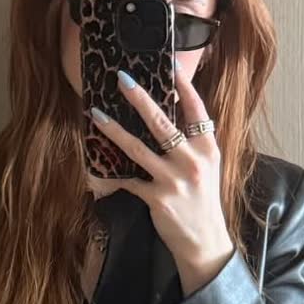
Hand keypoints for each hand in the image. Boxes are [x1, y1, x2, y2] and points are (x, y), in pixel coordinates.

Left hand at [87, 69, 234, 290]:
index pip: (195, 108)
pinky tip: (96, 159)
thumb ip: (194, 141)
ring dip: (114, 129)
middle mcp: (191, 160)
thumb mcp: (207, 166)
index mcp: (207, 148)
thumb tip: (174, 111)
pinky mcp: (157, 199)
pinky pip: (129, 179)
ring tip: (96, 113)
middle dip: (140, 98)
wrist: (205, 241)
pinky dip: (113, 172)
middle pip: (162, 123)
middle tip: (122, 79)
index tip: (169, 62)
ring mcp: (173, 180)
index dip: (182, 84)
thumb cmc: (203, 201)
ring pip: (138, 148)